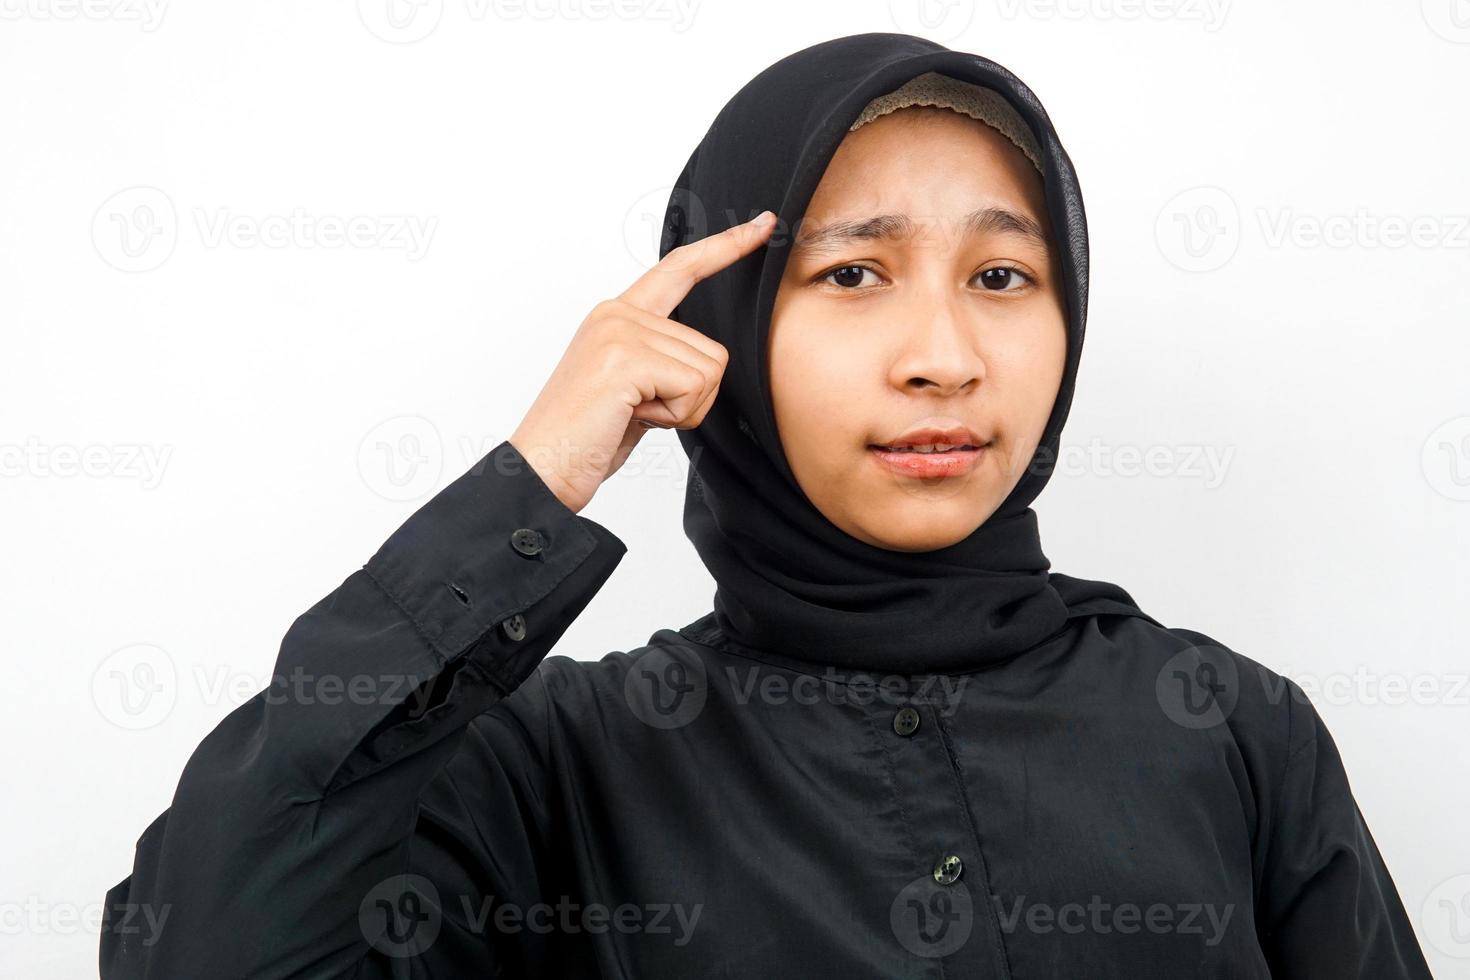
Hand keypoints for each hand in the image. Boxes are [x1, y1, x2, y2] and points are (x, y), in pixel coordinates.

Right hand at [508, 209, 775, 513]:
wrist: (542, 470)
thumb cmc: (585, 439)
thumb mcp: (633, 389)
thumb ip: (662, 361)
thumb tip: (707, 364)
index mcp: (618, 316)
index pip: (681, 270)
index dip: (725, 248)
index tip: (762, 225)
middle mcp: (617, 313)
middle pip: (711, 351)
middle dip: (690, 398)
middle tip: (638, 413)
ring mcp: (620, 331)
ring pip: (708, 371)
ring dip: (682, 409)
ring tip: (632, 415)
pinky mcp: (626, 357)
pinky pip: (695, 387)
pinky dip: (675, 416)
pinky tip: (633, 418)